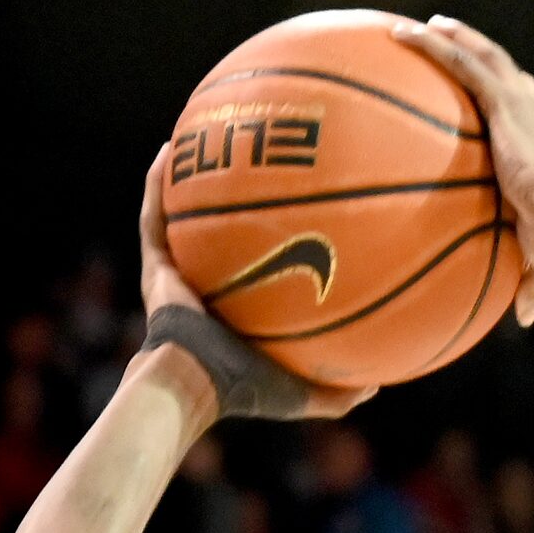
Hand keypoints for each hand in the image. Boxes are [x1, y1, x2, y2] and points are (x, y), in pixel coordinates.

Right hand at [137, 147, 371, 421]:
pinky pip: (154, 215)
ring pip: (184, 215)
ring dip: (191, 179)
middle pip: (224, 234)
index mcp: (238, 310)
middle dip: (236, 200)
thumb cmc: (246, 393)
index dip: (274, 243)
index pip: (258, 268)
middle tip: (258, 164)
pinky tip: (169, 151)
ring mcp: (178, 272)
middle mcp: (207, 286)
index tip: (302, 213)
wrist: (194, 386)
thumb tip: (379, 383)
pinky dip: (158, 183)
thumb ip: (341, 392)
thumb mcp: (303, 393)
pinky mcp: (154, 264)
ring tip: (205, 139)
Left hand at [391, 16, 533, 324]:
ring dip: (458, 37)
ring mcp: (523, 101)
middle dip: (486, 59)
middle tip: (461, 48)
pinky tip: (403, 33)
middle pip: (510, 77)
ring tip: (430, 26)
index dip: (517, 108)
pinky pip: (462, 62)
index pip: (533, 120)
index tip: (497, 105)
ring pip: (486, 56)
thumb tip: (523, 319)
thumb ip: (530, 285)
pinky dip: (433, 44)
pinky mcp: (504, 98)